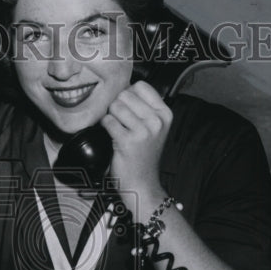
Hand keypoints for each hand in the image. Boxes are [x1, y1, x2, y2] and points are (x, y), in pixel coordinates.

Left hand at [99, 81, 171, 211]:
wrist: (142, 183)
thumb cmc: (144, 155)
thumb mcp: (154, 128)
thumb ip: (144, 107)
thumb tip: (123, 87)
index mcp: (165, 114)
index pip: (140, 86)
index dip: (129, 94)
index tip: (128, 109)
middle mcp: (157, 121)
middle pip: (125, 94)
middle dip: (117, 106)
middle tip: (121, 122)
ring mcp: (143, 131)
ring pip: (115, 106)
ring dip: (111, 116)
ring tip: (118, 129)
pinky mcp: (128, 141)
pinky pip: (108, 121)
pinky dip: (105, 127)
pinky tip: (113, 136)